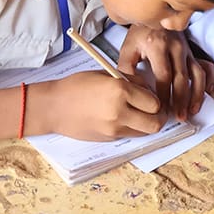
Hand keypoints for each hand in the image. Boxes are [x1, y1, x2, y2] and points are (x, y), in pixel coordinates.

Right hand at [30, 72, 166, 139]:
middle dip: (159, 116)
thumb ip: (131, 82)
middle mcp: (119, 111)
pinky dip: (135, 129)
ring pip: (145, 132)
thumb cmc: (78, 85)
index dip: (157, 99)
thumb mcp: (108, 75)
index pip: (154, 102)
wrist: (54, 107)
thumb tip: (149, 89)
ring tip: (142, 114)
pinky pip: (131, 135)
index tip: (153, 96)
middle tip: (155, 110)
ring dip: (148, 124)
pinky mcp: (108, 138)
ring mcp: (113, 128)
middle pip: (155, 123)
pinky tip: (127, 119)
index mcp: (120, 91)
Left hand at [117, 26, 213, 120]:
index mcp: (157, 46)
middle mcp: (176, 48)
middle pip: (183, 78)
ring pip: (197, 74)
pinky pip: (205, 68)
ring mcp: (187, 50)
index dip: (164, 94)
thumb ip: (126, 70)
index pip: (164, 75)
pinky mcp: (193, 52)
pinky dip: (208, 82)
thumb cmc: (140, 33)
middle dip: (182, 100)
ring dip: (196, 94)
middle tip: (179, 116)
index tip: (160, 109)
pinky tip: (204, 94)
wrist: (155, 14)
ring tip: (192, 110)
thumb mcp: (127, 49)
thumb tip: (132, 91)